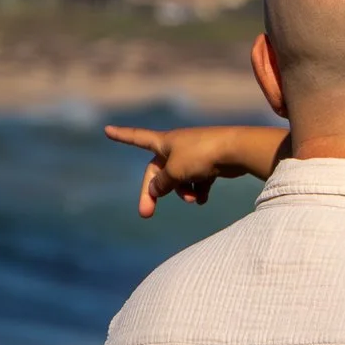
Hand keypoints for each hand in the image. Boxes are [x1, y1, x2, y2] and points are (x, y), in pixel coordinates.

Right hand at [100, 125, 226, 216]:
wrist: (237, 150)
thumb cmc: (202, 156)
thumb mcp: (174, 172)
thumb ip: (161, 183)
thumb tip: (155, 190)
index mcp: (164, 141)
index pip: (136, 138)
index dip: (121, 136)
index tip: (107, 130)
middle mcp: (177, 146)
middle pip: (158, 171)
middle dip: (154, 192)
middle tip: (146, 214)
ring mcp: (194, 154)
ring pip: (179, 179)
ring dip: (181, 192)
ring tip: (192, 198)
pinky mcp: (210, 163)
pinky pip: (197, 181)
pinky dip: (198, 190)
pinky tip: (203, 198)